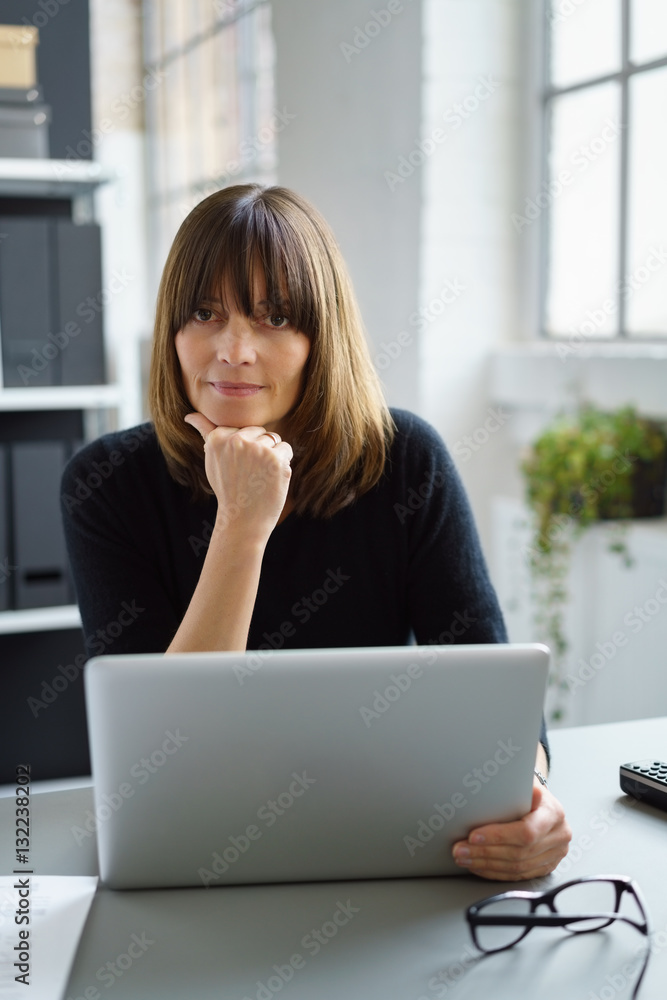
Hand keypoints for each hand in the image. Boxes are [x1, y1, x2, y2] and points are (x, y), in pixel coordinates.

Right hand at [184, 412, 292, 541]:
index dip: (244, 449)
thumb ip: (205, 433)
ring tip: (259, 477)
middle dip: (259, 450)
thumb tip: (189, 415)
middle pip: (260, 432)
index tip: (237, 468)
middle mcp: (236, 440)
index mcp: (218, 437)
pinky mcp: (276, 458)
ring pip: (274, 439)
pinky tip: (271, 479)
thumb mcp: (212, 459)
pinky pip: (286, 449)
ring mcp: (257, 448)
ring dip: (272, 457)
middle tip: (249, 474)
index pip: (243, 429)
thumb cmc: (228, 489)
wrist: (243, 520)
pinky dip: (283, 464)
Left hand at [451, 781, 571, 880]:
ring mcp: (555, 854)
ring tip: (464, 857)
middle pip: (519, 852)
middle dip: (484, 852)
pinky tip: (478, 866)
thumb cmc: (528, 791)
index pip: (526, 831)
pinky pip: (518, 875)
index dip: (498, 836)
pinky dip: (495, 872)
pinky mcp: (546, 866)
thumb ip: (511, 785)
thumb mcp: (523, 782)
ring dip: (485, 864)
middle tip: (460, 849)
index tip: (473, 836)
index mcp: (554, 813)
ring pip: (517, 867)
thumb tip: (487, 783)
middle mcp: (559, 835)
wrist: (543, 803)